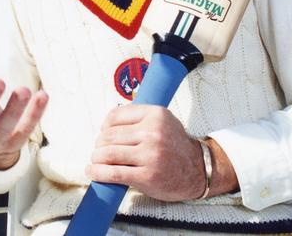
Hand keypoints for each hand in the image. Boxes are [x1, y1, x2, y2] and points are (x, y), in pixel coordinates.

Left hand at [87, 105, 204, 200]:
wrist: (198, 170)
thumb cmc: (174, 145)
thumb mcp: (162, 121)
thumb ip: (138, 117)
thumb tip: (106, 123)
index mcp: (155, 115)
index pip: (115, 116)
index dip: (104, 126)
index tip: (103, 133)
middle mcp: (153, 133)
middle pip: (109, 136)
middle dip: (99, 144)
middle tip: (99, 150)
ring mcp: (151, 155)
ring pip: (108, 153)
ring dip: (96, 158)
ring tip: (95, 161)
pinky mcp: (148, 176)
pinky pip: (114, 173)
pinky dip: (98, 173)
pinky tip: (92, 171)